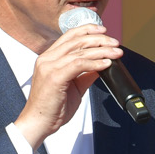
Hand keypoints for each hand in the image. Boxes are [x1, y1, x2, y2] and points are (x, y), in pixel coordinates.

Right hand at [14, 24, 123, 148]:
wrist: (38, 123)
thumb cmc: (52, 107)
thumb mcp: (72, 87)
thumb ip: (84, 75)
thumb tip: (100, 66)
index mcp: (48, 58)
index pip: (69, 36)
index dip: (87, 30)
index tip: (103, 31)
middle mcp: (47, 59)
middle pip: (76, 40)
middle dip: (99, 39)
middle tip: (115, 43)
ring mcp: (49, 67)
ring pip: (79, 51)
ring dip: (101, 50)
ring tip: (116, 53)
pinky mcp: (55, 77)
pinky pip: (79, 64)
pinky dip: (95, 63)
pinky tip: (106, 64)